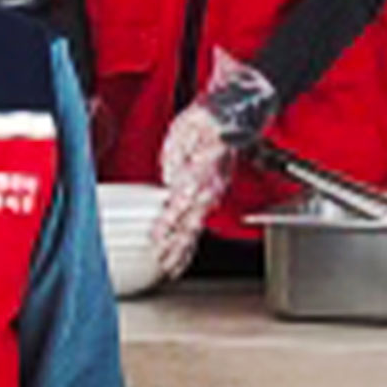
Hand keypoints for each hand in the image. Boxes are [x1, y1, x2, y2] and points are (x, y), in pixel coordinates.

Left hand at [134, 101, 231, 284]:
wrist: (229, 119)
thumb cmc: (206, 120)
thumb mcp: (187, 127)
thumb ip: (177, 151)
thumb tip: (170, 174)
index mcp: (202, 170)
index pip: (183, 201)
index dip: (169, 220)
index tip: (156, 236)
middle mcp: (209, 187)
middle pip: (190, 221)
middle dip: (175, 243)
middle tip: (160, 261)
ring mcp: (211, 194)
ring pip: (195, 227)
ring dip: (182, 249)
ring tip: (169, 267)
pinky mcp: (210, 196)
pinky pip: (199, 225)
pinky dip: (190, 245)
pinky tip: (180, 258)